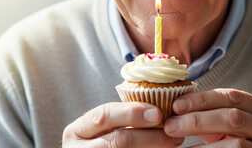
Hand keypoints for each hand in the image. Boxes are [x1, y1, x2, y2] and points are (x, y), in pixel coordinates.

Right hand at [62, 102, 183, 146]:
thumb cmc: (98, 142)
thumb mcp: (100, 129)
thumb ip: (120, 119)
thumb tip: (158, 108)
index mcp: (77, 131)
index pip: (104, 115)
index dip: (131, 113)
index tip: (157, 113)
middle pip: (117, 141)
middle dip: (148, 135)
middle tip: (172, 131)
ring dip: (153, 147)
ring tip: (174, 142)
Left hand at [164, 89, 251, 146]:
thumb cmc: (237, 144)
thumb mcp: (228, 126)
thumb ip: (211, 113)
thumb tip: (175, 106)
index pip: (232, 96)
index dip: (202, 99)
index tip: (176, 105)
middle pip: (233, 117)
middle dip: (198, 119)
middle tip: (171, 125)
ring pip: (235, 144)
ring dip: (202, 145)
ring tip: (177, 142)